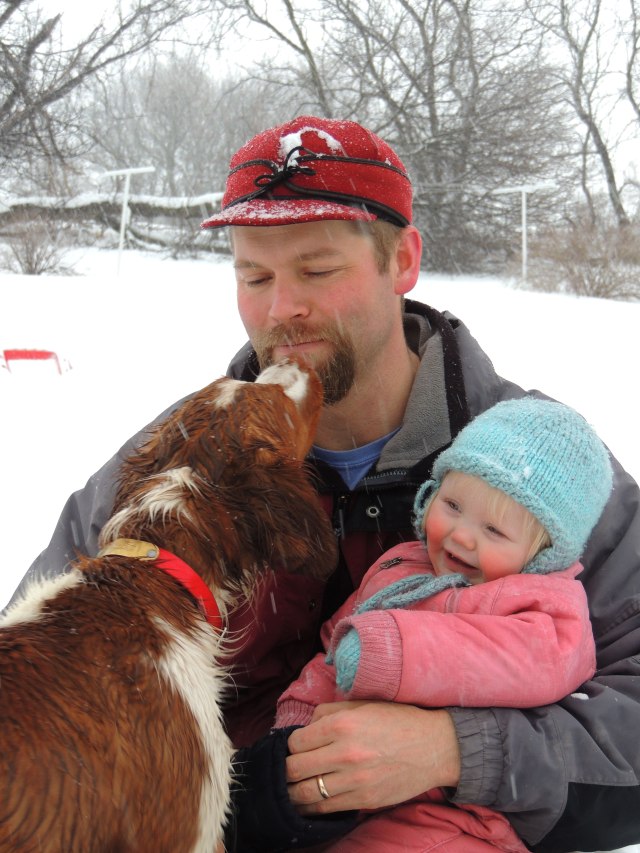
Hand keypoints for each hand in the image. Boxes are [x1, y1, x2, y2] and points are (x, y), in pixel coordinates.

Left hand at [285, 701, 460, 814]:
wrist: (434, 747)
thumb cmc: (397, 721)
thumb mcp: (362, 704)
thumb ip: (328, 712)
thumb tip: (305, 727)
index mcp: (342, 724)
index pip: (295, 742)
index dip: (291, 744)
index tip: (297, 746)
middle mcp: (345, 753)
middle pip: (294, 769)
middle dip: (287, 769)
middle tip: (290, 767)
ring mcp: (355, 781)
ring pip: (304, 794)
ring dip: (292, 792)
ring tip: (291, 787)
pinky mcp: (364, 801)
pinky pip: (326, 810)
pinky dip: (311, 808)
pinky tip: (308, 802)